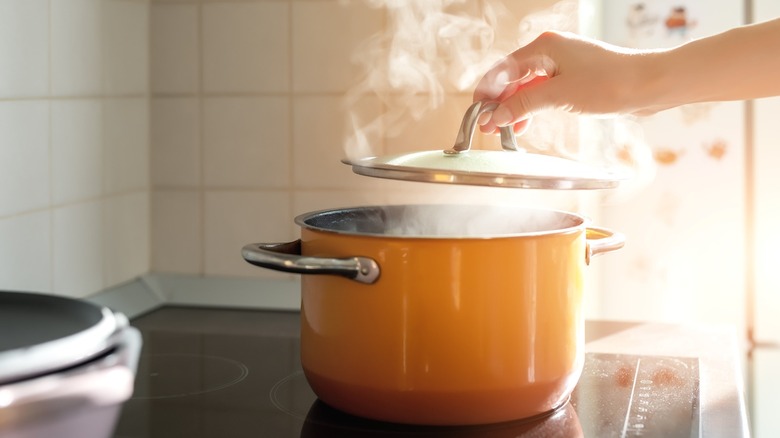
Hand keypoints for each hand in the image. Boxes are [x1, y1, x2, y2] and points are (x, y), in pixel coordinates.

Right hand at [473, 31, 659, 134]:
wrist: (649, 85)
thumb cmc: (609, 83)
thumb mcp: (558, 95)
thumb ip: (523, 104)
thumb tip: (496, 115)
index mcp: (544, 47)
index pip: (503, 70)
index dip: (487, 93)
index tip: (477, 113)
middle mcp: (551, 51)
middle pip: (513, 78)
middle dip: (498, 103)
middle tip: (486, 127)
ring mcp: (563, 65)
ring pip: (527, 87)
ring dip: (514, 108)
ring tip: (501, 130)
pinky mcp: (574, 78)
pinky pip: (543, 92)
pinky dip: (531, 107)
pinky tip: (523, 124)